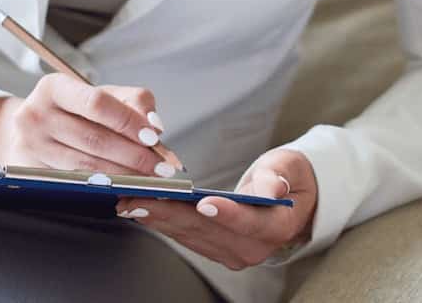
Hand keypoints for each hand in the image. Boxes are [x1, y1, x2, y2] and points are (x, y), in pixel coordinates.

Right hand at [0, 74, 176, 176]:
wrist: (27, 129)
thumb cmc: (71, 110)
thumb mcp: (100, 94)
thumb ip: (132, 103)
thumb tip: (155, 126)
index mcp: (54, 87)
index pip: (97, 103)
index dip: (128, 122)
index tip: (153, 138)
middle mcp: (36, 115)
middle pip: (94, 139)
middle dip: (134, 156)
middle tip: (162, 167)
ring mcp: (31, 146)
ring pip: (86, 166)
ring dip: (124, 175)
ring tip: (150, 178)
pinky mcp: (32, 172)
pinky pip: (76, 181)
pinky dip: (105, 185)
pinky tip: (125, 185)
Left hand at [115, 147, 316, 269]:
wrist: (289, 198)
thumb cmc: (288, 178)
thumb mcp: (288, 168)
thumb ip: (277, 178)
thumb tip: (270, 190)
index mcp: (276, 227)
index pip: (250, 223)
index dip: (227, 213)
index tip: (203, 202)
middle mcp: (253, 248)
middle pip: (209, 230)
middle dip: (172, 213)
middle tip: (143, 198)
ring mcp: (232, 252)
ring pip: (191, 235)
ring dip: (159, 219)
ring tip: (132, 202)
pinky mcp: (215, 249)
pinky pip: (186, 237)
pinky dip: (163, 222)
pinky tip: (142, 209)